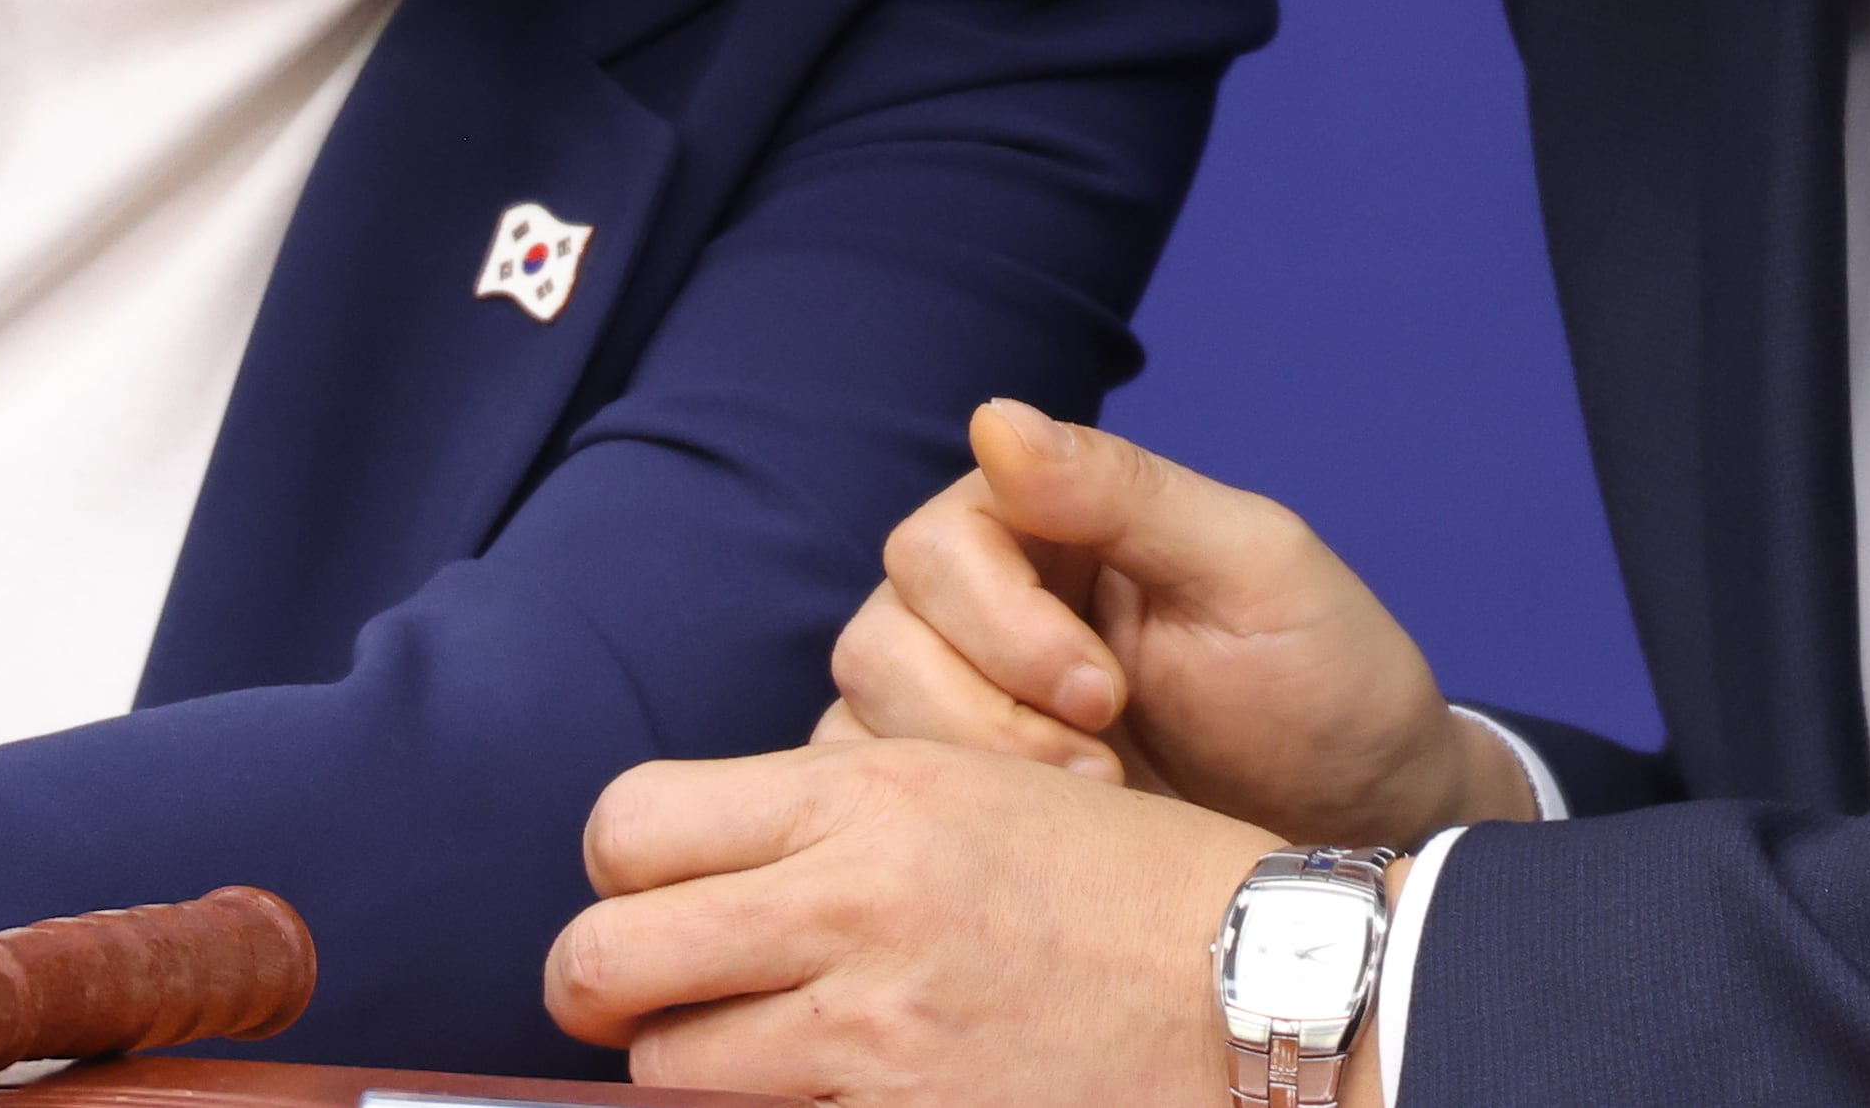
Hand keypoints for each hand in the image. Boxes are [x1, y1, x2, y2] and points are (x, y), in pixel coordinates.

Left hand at [555, 737, 1359, 1107]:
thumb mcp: (978, 792)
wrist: (1267, 987)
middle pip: (602, 956)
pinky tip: (832, 1101)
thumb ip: (834, 822)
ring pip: (664, 1068)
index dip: (619, 876)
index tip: (651, 905)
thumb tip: (699, 876)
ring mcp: (872, 1034)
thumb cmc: (1130, 885)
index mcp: (866, 794)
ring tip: (759, 1062)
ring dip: (689, 1074)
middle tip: (647, 1005)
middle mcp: (850, 903)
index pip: (630, 825)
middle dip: (602, 989)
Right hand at [820, 404, 1523, 852]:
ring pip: (864, 716)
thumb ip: (1124, 493)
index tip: (1107, 694)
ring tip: (1091, 807)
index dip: (1004, 627)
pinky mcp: (958, 790)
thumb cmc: (1323, 684)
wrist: (1357, 826)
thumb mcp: (1254, 570)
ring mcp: (958, 698)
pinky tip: (1027, 846)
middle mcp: (981, 599)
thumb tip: (993, 417)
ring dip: (972, 774)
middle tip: (1104, 768)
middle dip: (988, 715)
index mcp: (1045, 521)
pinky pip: (872, 793)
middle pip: (881, 634)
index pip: (938, 545)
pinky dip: (930, 824)